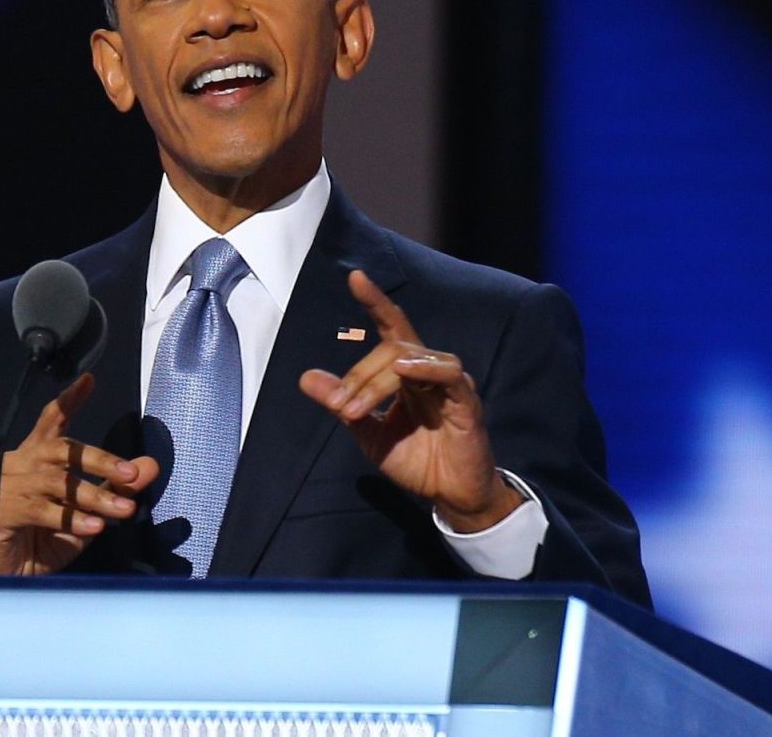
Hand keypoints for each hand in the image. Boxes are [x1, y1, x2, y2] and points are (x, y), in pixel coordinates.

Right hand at [0, 373, 159, 574]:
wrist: (10, 577)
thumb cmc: (46, 539)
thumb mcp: (88, 511)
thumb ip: (115, 486)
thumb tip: (151, 465)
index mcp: (37, 458)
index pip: (52, 420)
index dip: (69, 400)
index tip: (89, 380)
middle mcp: (21, 464)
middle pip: (62, 449)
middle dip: (99, 458)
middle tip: (131, 473)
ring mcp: (10, 486)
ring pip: (57, 482)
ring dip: (94, 496)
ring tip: (124, 510)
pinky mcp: (4, 511)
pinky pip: (42, 511)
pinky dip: (71, 519)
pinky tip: (94, 527)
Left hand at [299, 271, 521, 531]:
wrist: (449, 495)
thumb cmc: (416, 460)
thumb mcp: (369, 433)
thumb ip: (342, 404)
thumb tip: (305, 378)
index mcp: (408, 373)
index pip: (391, 327)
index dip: (375, 301)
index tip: (355, 277)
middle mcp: (429, 370)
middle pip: (390, 347)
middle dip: (358, 375)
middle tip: (340, 406)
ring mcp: (450, 383)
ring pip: (410, 358)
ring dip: (376, 380)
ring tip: (355, 410)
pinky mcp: (466, 401)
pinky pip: (449, 373)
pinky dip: (424, 368)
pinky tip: (404, 373)